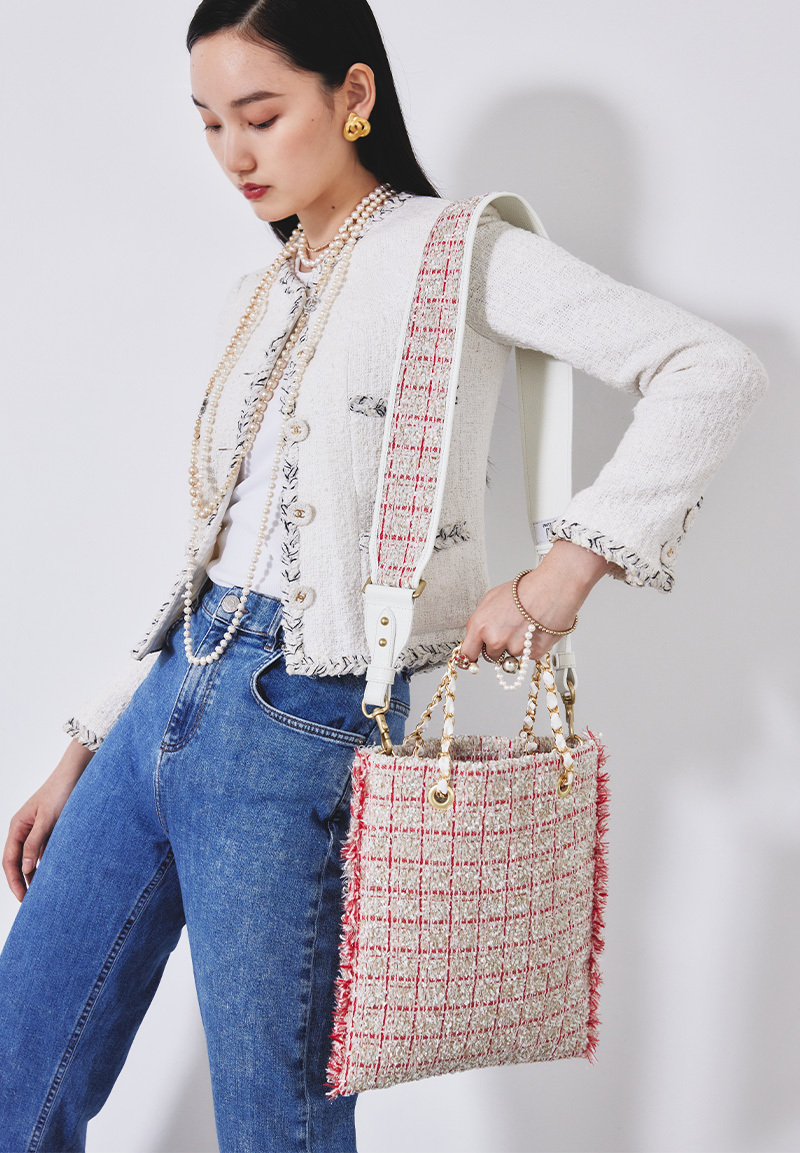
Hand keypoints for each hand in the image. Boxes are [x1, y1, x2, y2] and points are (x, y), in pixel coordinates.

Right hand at [3, 739, 94, 901]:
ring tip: (43, 894)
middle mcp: (24, 829)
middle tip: (31, 902)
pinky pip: (45, 851)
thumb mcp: (47, 819)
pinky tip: (55, 876)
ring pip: (32, 858)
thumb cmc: (61, 791)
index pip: (9, 860)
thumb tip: (24, 869)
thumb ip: (35, 843)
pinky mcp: (51, 829)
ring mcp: (37, 830)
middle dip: (22, 882)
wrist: (78, 773)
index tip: (22, 898)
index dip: (13, 881)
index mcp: (17, 826)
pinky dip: (47, 864)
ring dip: (35, 875)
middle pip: (18, 862)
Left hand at [459, 540, 613, 665]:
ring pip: (510, 655)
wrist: (551, 589)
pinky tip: (535, 630)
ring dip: (515, 645)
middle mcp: (495, 640)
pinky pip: (526, 655)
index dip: (469, 658)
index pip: (467, 653)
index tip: (471, 661)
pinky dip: (530, 646)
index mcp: (480, 626)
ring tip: (524, 625)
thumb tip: (477, 634)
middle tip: (509, 629)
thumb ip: (480, 620)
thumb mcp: (491, 599)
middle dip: (497, 646)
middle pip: (490, 655)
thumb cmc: (524, 590)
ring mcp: (514, 648)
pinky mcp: (532, 653)